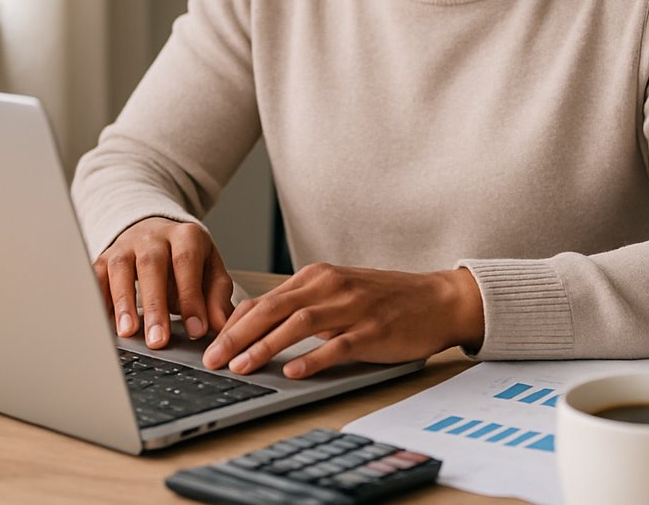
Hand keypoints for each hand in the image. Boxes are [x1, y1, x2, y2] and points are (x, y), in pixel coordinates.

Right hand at [92, 217, 233, 350]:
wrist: (157, 232)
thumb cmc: (188, 259)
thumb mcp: (210, 271)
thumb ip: (216, 297)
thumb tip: (220, 325)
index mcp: (186, 236)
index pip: (187, 263)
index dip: (191, 297)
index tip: (195, 330)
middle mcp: (153, 236)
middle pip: (151, 265)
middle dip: (155, 305)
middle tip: (158, 340)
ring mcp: (126, 245)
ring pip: (120, 269)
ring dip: (123, 302)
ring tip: (128, 332)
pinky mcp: (104, 257)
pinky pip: (96, 276)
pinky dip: (98, 299)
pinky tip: (102, 323)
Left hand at [200, 263, 484, 379]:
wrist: (437, 299)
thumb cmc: (385, 299)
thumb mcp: (339, 293)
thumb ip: (303, 305)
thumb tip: (258, 328)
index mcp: (318, 276)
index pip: (264, 300)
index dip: (233, 323)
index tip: (210, 344)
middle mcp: (331, 286)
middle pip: (273, 309)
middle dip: (238, 335)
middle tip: (214, 359)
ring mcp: (353, 307)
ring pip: (299, 324)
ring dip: (266, 346)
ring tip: (242, 367)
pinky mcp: (373, 330)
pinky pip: (337, 345)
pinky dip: (312, 359)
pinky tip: (293, 372)